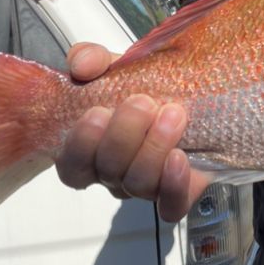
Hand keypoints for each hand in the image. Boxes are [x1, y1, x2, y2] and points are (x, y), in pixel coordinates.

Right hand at [56, 42, 212, 221]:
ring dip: (153, 148)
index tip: (98, 110)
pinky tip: (179, 158)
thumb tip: (83, 65)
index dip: (81, 145)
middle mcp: (116, 173)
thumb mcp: (113, 65)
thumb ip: (91, 58)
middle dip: (123, 136)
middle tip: (143, 102)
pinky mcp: (180, 190)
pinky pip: (172, 206)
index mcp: (91, 149)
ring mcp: (147, 185)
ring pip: (139, 185)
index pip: (71, 166)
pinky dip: (174, 185)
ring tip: (173, 114)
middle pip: (107, 172)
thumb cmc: (143, 85)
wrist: (191, 93)